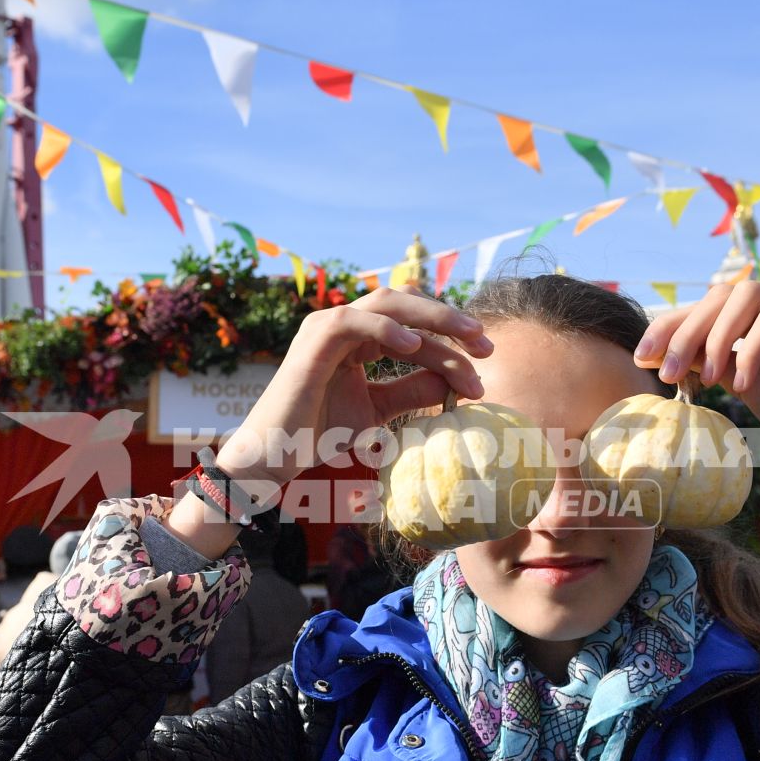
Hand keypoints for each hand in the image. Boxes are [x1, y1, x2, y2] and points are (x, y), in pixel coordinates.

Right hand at [167, 289, 491, 555]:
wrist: (274, 456)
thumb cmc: (317, 432)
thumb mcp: (377, 410)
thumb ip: (412, 391)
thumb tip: (457, 382)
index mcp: (359, 338)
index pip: (414, 325)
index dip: (451, 338)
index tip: (485, 359)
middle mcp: (344, 325)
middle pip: (405, 304)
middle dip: (449, 320)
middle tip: (485, 344)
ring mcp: (326, 328)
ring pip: (386, 304)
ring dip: (430, 319)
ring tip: (466, 340)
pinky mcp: (312, 341)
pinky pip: (353, 322)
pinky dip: (386, 328)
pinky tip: (414, 345)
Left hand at [634, 282, 759, 516]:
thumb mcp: (738, 379)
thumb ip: (709, 356)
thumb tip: (659, 348)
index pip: (709, 303)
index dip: (672, 324)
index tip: (642, 357)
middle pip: (724, 293)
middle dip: (687, 330)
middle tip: (666, 370)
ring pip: (749, 295)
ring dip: (717, 335)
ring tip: (708, 377)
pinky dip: (752, 349)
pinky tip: (743, 384)